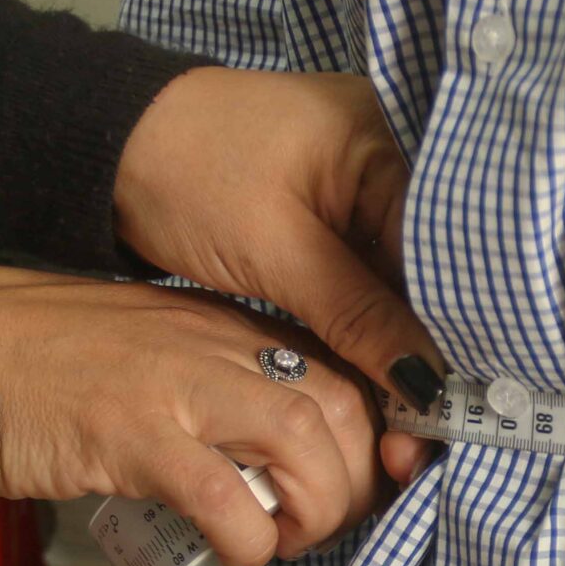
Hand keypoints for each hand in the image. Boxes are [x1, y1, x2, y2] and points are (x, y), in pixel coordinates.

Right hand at [0, 266, 385, 565]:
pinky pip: (225, 497)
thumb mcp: (158, 350)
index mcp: (229, 324)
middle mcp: (217, 343)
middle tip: (327, 524)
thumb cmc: (48, 361)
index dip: (377, 435)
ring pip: (304, 440)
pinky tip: (239, 557)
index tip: (369, 482)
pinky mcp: (131, 435)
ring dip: (318, 507)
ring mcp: (176, 385)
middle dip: (358, 480)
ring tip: (287, 542)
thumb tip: (277, 448)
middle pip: (343, 406)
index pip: (345, 369)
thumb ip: (220, 380)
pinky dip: (250, 539)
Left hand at [113, 67, 445, 484]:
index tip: (456, 398)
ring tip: (410, 419)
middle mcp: (390, 157)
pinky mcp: (331, 214)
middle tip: (428, 426)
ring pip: (402, 279)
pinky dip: (370, 323)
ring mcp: (361, 185)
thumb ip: (360, 314)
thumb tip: (430, 384)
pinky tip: (379, 379)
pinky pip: (370, 275)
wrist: (106, 145)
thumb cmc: (184, 175)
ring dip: (401, 342)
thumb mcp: (276, 250)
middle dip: (431, 342)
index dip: (458, 323)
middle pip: (432, 265)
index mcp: (390, 140)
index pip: (448, 246)